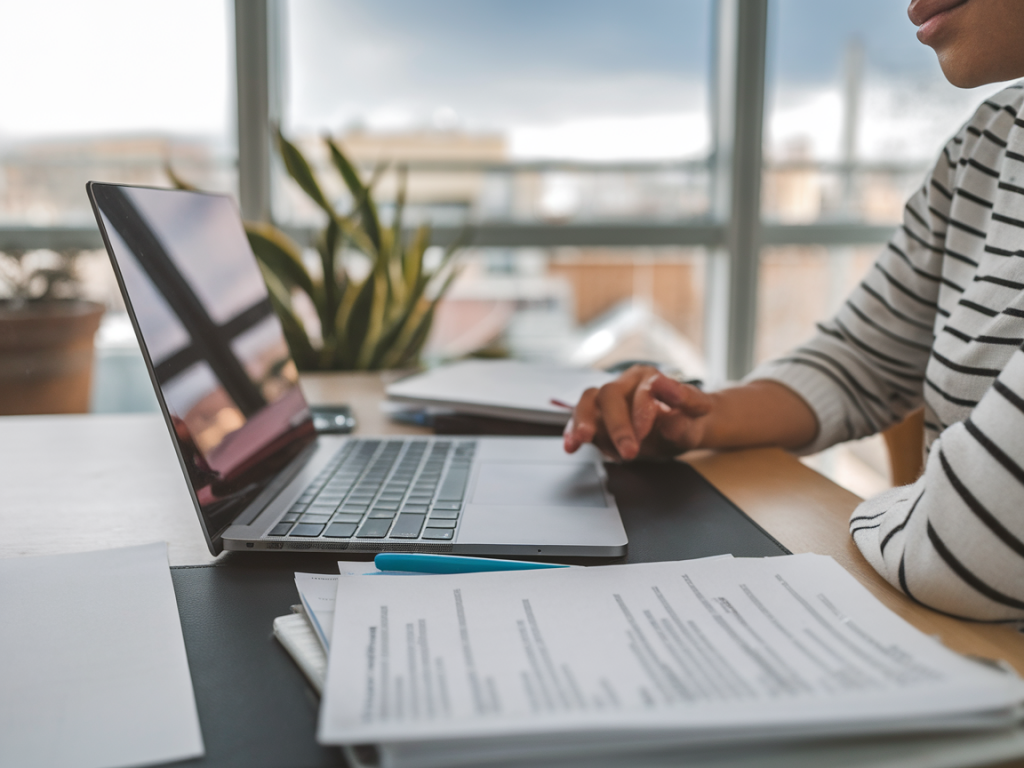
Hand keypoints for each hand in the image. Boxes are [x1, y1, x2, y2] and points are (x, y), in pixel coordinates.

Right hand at [563, 366, 714, 460]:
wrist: (678, 429)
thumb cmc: (687, 418)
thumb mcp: (697, 415)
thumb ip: (688, 409)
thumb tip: (670, 415)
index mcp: (651, 377)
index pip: (644, 387)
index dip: (643, 410)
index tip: (646, 432)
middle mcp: (625, 383)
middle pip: (610, 394)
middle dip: (617, 425)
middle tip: (629, 452)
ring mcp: (607, 400)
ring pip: (588, 400)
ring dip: (584, 420)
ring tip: (584, 438)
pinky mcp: (596, 418)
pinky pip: (579, 420)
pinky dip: (573, 432)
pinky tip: (572, 446)